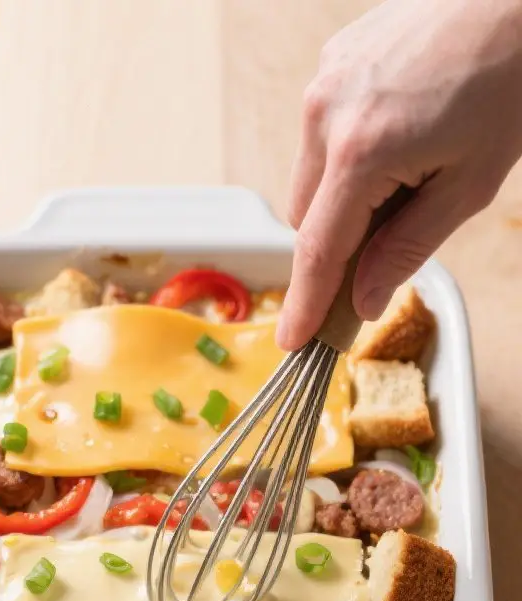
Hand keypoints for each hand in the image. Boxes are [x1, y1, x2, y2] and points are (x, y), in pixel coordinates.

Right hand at [277, 0, 521, 349]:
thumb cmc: (507, 78)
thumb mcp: (468, 185)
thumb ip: (408, 249)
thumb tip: (365, 298)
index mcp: (360, 151)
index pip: (319, 252)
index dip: (307, 304)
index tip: (294, 342)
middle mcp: (327, 113)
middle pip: (307, 218)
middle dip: (340, 241)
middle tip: (396, 233)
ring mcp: (326, 81)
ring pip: (312, 177)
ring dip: (346, 195)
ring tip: (412, 166)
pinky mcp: (333, 62)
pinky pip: (323, 134)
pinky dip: (350, 154)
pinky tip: (402, 133)